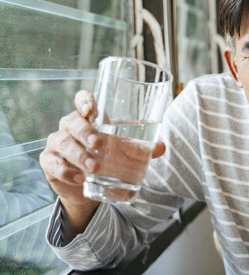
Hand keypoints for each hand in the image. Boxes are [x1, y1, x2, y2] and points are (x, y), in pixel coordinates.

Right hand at [39, 90, 165, 236]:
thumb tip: (161, 147)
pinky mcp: (49, 162)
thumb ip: (141, 148)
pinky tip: (80, 178)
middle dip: (85, 132)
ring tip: (94, 167)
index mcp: (88, 117)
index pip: (82, 100)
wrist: (86, 185)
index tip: (90, 108)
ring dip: (78, 155)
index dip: (84, 100)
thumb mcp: (124, 151)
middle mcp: (70, 126)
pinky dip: (67, 171)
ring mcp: (57, 143)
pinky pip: (54, 164)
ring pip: (63, 143)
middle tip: (98, 143)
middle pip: (72, 122)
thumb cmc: (107, 157)